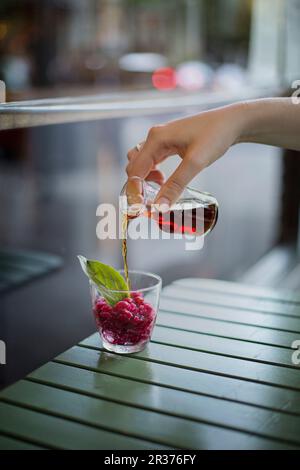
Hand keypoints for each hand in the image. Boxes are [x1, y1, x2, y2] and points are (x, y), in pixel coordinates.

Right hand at [126, 103, 243, 205]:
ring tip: (160, 188)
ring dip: (144, 179)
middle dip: (138, 186)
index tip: (139, 208)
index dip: (134, 191)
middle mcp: (154, 137)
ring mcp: (160, 138)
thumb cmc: (215, 136)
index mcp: (156, 139)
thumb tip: (160, 207)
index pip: (135, 170)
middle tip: (150, 202)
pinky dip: (151, 173)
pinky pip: (150, 159)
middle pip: (134, 166)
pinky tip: (163, 180)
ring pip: (140, 163)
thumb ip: (176, 185)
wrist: (232, 122)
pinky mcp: (168, 142)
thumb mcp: (195, 163)